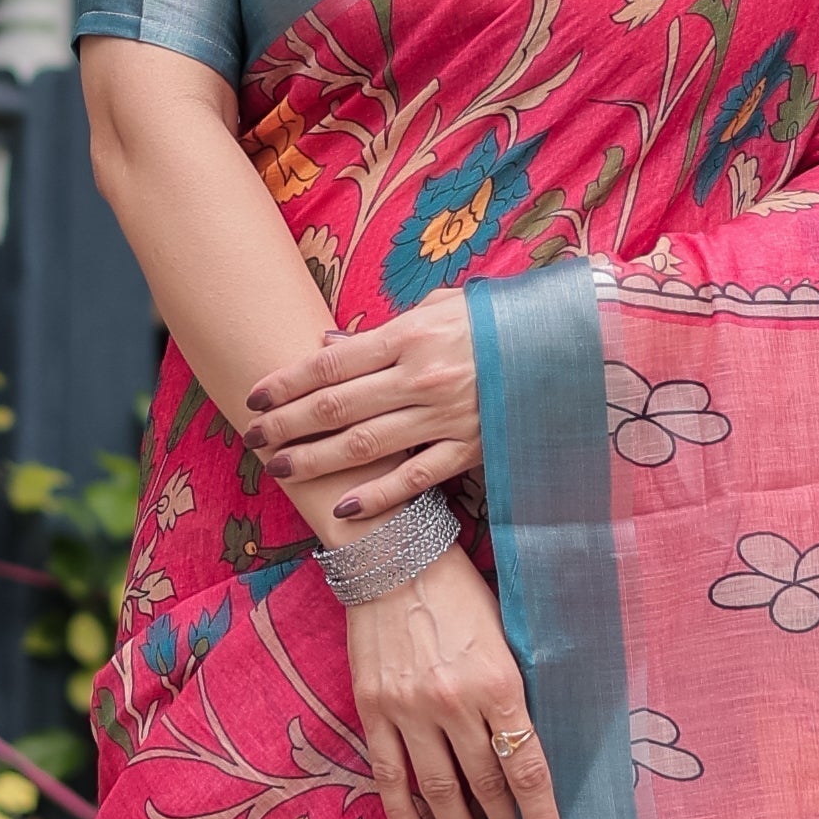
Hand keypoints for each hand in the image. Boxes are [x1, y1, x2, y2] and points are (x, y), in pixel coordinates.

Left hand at [246, 297, 480, 523]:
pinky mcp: (470, 449)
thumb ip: (384, 329)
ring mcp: (445, 417)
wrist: (567, 345)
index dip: (286, 381)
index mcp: (411, 335)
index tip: (253, 396)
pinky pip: (416, 478)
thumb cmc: (497, 323)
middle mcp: (421, 377)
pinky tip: (346, 509)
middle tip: (252, 438)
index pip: (331, 362)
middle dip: (287, 424)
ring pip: (366, 445)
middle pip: (336, 405)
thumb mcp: (441, 308)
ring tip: (281, 468)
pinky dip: (379, 496)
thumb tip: (330, 343)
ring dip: (317, 460)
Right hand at [346, 542, 559, 818]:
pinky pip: (389, 773)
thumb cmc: (461, 592)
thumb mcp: (506, 636)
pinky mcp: (372, 707)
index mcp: (498, 682)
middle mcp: (453, 702)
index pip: (526, 769)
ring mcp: (408, 708)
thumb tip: (526, 752)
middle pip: (484, 787)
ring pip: (438, 791)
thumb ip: (514, 693)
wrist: (393, 555)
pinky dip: (403, 812)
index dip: (540, 818)